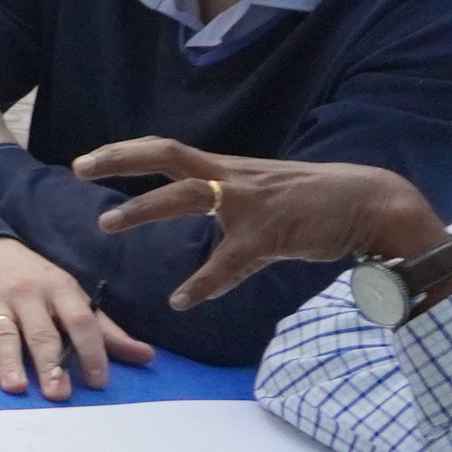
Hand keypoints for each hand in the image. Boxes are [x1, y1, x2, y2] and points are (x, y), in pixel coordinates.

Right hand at [0, 235, 151, 401]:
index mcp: (60, 288)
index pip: (80, 320)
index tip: (97, 380)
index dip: (91, 350)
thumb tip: (145, 356)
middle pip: (41, 331)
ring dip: (8, 360)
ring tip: (14, 387)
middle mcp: (28, 293)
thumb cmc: (37, 279)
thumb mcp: (72, 295)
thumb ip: (105, 329)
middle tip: (58, 394)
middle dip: (50, 363)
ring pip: (4, 333)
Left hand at [75, 140, 451, 312]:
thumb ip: (227, 201)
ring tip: (106, 225)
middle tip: (77, 167)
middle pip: (168, 155)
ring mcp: (252, 202)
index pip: (170, 152)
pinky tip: (182, 299)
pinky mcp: (274, 233)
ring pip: (189, 196)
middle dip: (120, 158)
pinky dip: (205, 281)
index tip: (87, 159)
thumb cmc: (315, 203)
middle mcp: (234, 178)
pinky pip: (230, 260)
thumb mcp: (263, 195)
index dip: (127, 153)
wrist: (373, 203)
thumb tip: (202, 210)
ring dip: (144, 209)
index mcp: (229, 171)